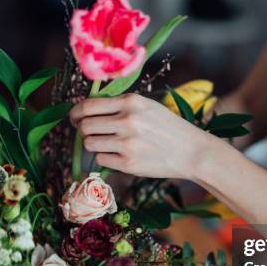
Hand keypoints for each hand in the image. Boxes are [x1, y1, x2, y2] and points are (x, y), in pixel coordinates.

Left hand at [69, 93, 220, 178]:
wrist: (192, 151)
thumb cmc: (169, 128)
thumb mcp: (147, 106)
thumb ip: (119, 105)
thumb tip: (86, 110)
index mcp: (131, 102)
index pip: (88, 105)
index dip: (76, 113)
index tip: (74, 118)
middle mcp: (127, 121)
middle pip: (84, 125)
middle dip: (82, 130)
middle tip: (88, 133)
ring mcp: (127, 143)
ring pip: (89, 143)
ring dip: (93, 144)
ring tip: (105, 144)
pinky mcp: (129, 164)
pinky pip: (101, 160)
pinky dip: (105, 158)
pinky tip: (118, 155)